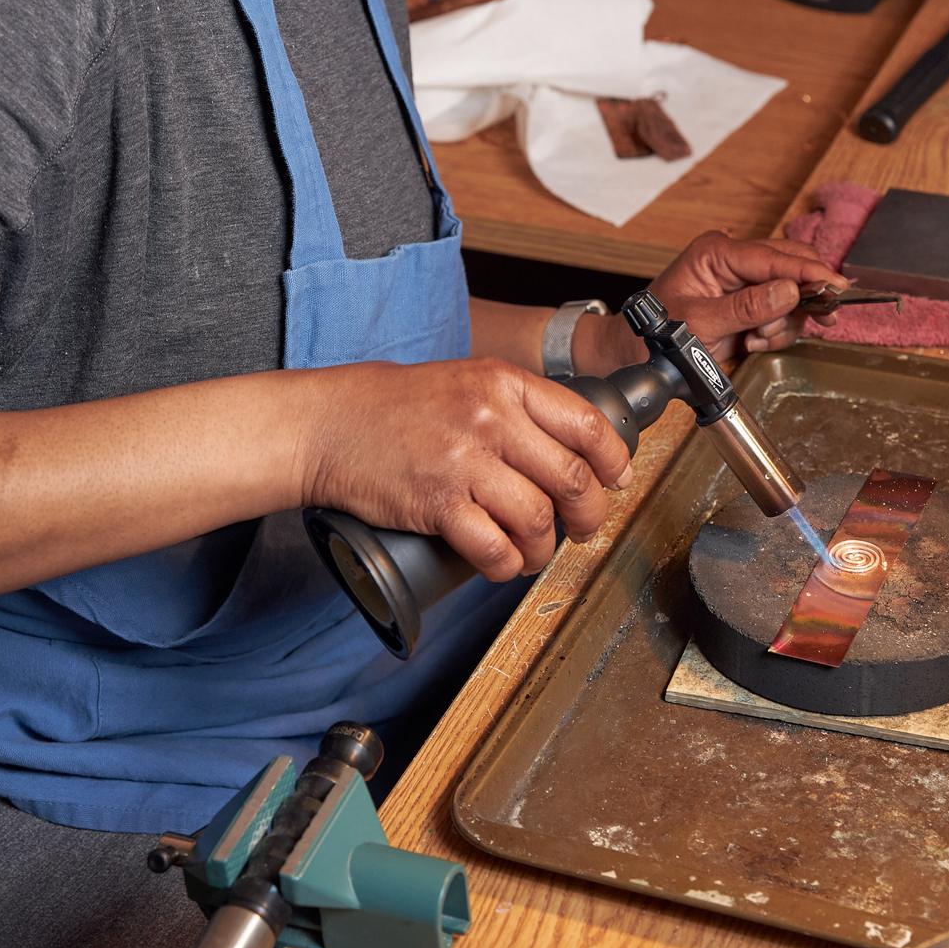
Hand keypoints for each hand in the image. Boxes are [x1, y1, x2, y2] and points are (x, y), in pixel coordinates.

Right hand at [299, 357, 632, 581]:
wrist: (331, 423)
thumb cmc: (398, 407)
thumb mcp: (467, 382)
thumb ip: (516, 407)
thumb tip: (573, 448)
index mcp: (504, 383)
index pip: (587, 424)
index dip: (613, 461)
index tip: (617, 481)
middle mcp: (491, 418)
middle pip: (572, 478)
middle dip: (589, 515)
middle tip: (583, 528)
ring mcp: (463, 461)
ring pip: (538, 519)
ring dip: (544, 548)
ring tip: (532, 552)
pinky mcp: (436, 503)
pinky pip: (493, 547)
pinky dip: (505, 565)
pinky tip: (501, 563)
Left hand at [579, 230, 846, 371]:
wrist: (638, 354)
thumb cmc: (657, 334)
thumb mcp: (700, 324)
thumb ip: (745, 308)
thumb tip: (788, 291)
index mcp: (717, 252)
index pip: (774, 256)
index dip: (809, 272)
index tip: (835, 286)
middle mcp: (734, 260)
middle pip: (792, 266)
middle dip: (801, 298)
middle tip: (820, 319)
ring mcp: (744, 280)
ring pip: (792, 292)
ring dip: (783, 322)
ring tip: (755, 340)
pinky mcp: (750, 302)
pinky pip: (783, 312)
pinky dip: (777, 332)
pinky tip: (753, 343)